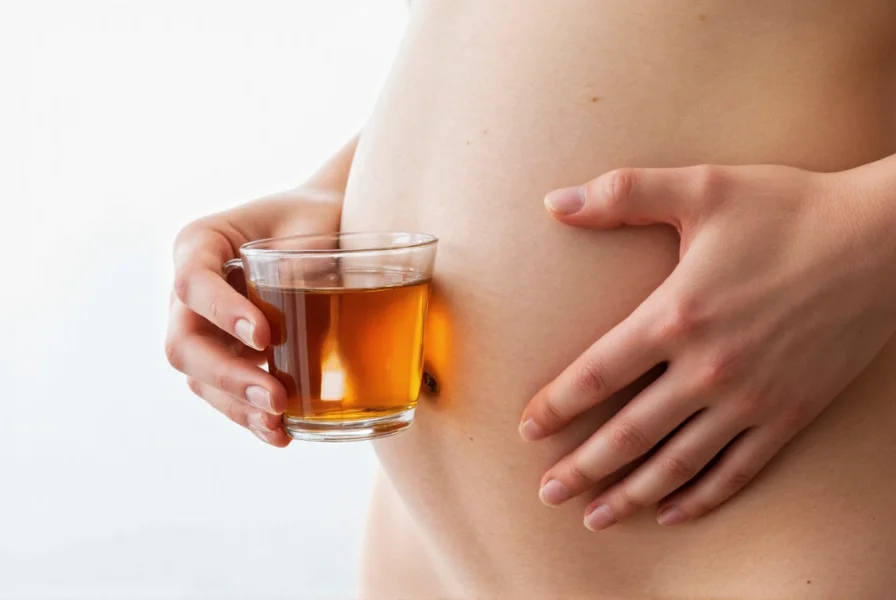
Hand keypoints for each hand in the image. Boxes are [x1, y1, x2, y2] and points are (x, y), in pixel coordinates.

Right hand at [165, 187, 342, 445]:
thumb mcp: (312, 223)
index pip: (193, 281)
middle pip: (185, 343)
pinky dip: (249, 415)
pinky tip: (280, 434)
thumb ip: (305, 257)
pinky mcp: (227, 355)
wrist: (324, 225)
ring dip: (237, 405)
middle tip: (276, 396)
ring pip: (199, 377)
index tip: (265, 336)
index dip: (222, 312)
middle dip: (228, 375)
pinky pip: (224, 393)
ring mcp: (203, 327)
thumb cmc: (315, 217)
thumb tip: (308, 300)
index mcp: (200, 243)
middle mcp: (190, 290)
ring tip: (278, 425)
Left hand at [520, 162, 895, 529]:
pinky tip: (673, 512)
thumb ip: (622, 194)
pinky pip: (738, 470)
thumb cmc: (789, 210)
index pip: (597, 374)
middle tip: (547, 492)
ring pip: (678, 463)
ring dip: (631, 494)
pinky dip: (702, 497)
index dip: (557, 406)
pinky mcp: (790, 414)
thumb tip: (554, 201)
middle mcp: (709, 368)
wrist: (885, 240)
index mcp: (677, 316)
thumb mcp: (701, 188)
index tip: (529, 429)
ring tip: (596, 515)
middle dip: (582, 467)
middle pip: (629, 432)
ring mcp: (751, 399)